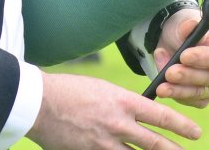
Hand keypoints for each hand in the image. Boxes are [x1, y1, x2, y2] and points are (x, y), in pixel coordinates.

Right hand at [26, 72, 201, 148]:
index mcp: (121, 100)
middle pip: (156, 144)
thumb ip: (120, 104)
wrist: (40, 102)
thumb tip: (134, 115)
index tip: (194, 132)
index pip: (160, 116)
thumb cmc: (67, 90)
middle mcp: (119, 123)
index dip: (181, 126)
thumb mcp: (100, 89)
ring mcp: (106, 143)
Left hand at [154, 10, 208, 107]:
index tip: (184, 56)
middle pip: (207, 78)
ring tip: (162, 87)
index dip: (201, 58)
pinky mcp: (198, 96)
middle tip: (170, 73)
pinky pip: (189, 100)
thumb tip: (191, 24)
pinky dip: (176, 95)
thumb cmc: (181, 32)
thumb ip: (186, 27)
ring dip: (179, 91)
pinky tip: (164, 90)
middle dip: (188, 76)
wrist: (171, 43)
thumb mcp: (181, 25)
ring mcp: (208, 85)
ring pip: (198, 92)